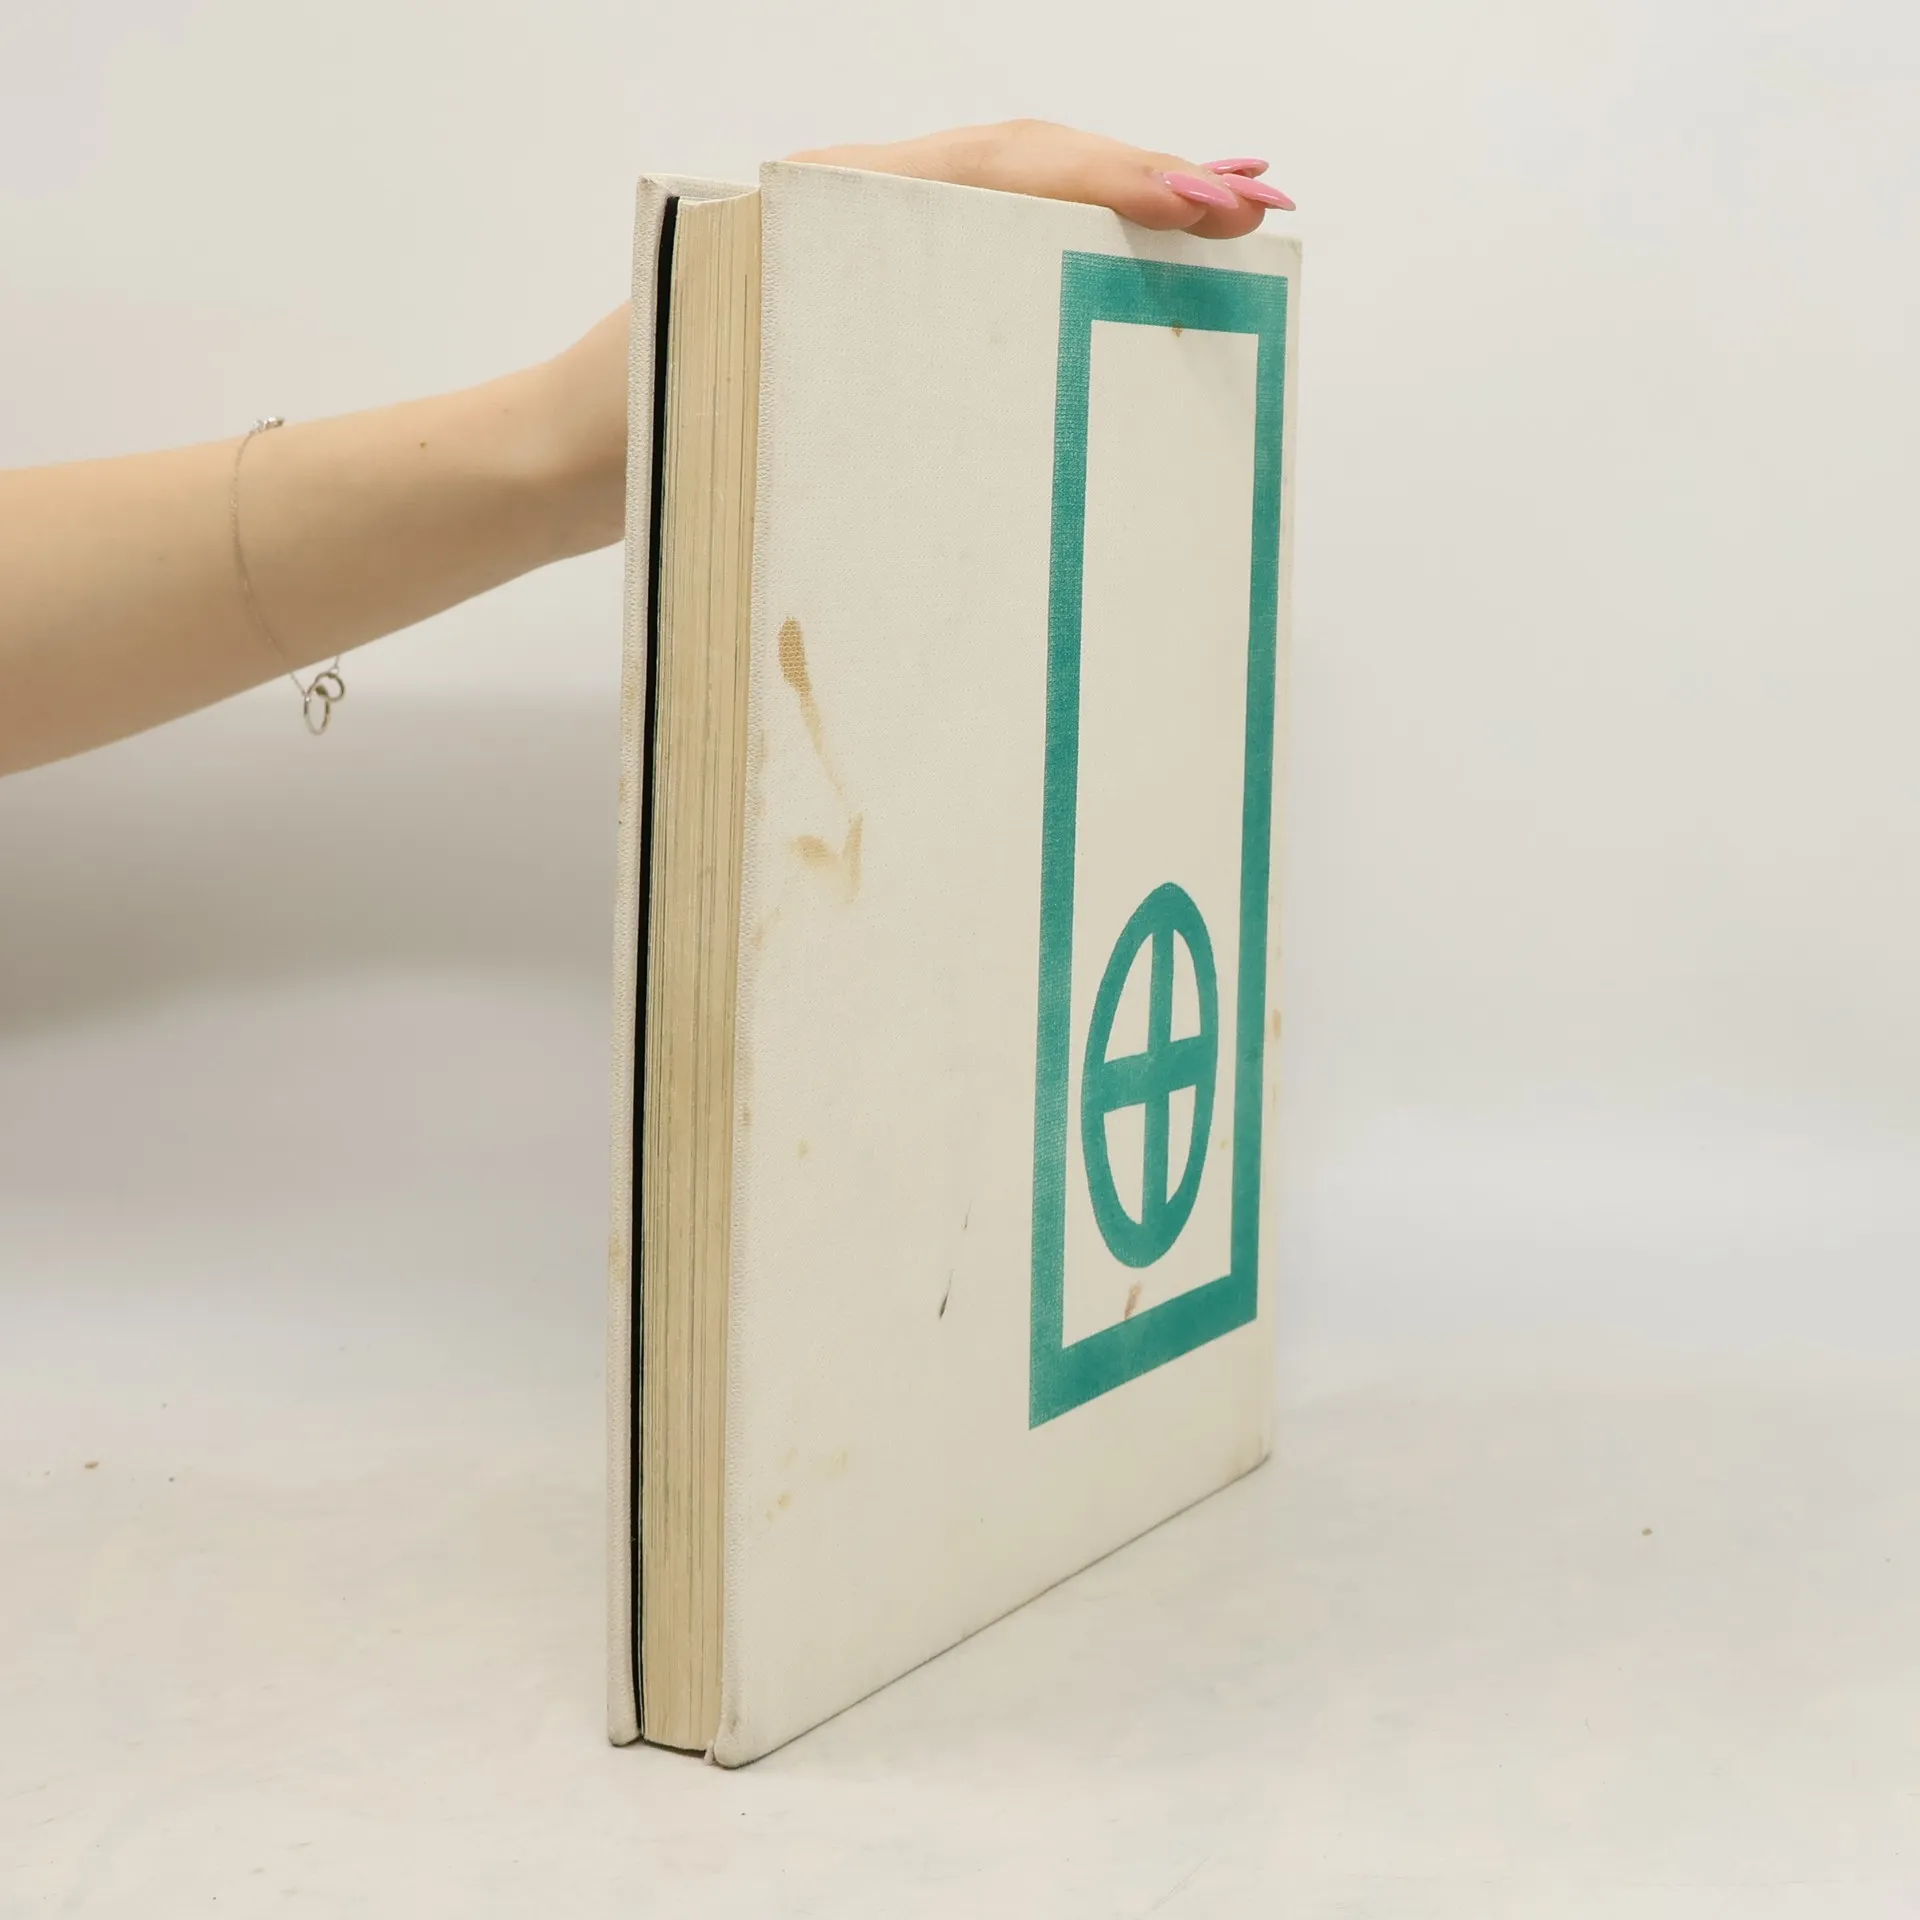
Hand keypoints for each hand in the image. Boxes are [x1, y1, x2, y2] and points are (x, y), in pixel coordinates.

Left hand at [542, 122, 1295, 550]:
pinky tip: (1107, 294)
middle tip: (1256, 210)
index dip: (1115, 177)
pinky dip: (1052, 270)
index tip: (1210, 203)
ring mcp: (859, 259)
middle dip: (1145, 181)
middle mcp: (856, 212)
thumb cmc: (632, 419)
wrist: (557, 461)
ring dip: (1112, 218)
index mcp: (832, 203)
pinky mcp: (857, 315)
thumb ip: (843, 313)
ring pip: (1009, 215)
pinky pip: (974, 276)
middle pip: (1027, 171)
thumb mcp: (739, 357)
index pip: (1004, 168)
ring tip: (1215, 238)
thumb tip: (976, 288)